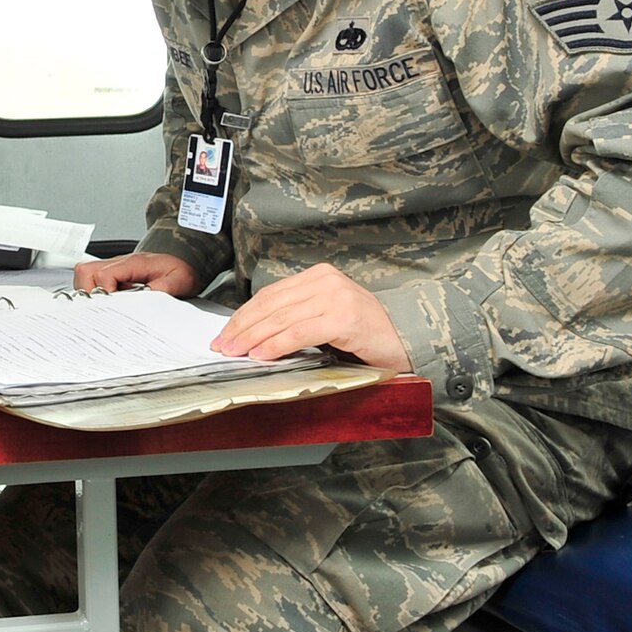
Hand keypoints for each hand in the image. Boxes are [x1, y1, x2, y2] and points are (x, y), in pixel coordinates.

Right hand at [74, 251, 201, 296]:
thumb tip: (146, 298)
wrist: (183, 260)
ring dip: (88, 292)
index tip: (112, 306)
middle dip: (88, 293)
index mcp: (134, 263)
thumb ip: (164, 289)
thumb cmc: (179, 270)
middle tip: (101, 308)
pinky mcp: (111, 273)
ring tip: (102, 306)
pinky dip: (92, 292)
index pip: (104, 275)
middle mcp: (118, 263)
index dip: (105, 293)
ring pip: (83, 274)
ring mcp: (112, 267)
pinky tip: (106, 302)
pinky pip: (89, 279)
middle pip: (85, 271)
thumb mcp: (180, 280)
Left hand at [211, 263, 412, 370]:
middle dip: (242, 327)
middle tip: (222, 347)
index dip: (243, 315)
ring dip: (253, 338)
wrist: (409, 342)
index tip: (224, 333)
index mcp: (319, 276)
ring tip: (235, 353)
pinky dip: (276, 345)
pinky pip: (300, 333)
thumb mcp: (325, 318)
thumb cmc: (365, 336)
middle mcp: (326, 280)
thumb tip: (252, 334)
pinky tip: (261, 355)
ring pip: (281, 318)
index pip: (269, 295)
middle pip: (270, 304)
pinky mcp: (344, 318)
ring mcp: (336, 297)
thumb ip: (296, 317)